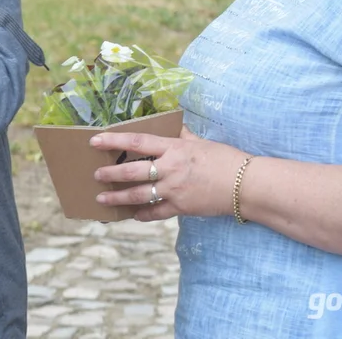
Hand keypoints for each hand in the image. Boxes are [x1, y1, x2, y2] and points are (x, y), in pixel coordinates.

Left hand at [90, 127, 246, 221]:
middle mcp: (170, 169)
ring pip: (138, 195)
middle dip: (110, 174)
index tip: (94, 140)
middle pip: (132, 172)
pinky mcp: (181, 208)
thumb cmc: (226, 159)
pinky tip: (132, 215)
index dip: (113, 141)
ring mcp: (174, 190)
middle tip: (96, 175)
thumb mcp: (201, 142)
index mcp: (174, 148)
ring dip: (118, 198)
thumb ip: (183, 136)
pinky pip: (156, 213)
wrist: (247, 185)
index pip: (137, 142)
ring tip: (102, 199)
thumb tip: (174, 126)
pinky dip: (142, 215)